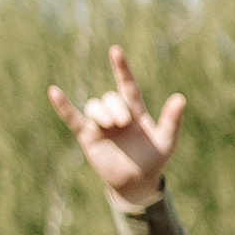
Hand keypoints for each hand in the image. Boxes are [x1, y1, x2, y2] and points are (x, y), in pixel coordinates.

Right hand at [47, 45, 182, 206]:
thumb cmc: (153, 160)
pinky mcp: (88, 135)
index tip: (115, 51)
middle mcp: (116, 114)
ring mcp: (101, 124)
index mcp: (135, 111)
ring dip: (102, 113)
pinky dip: (63, 106)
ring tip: (110, 125)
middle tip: (123, 123)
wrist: (137, 183)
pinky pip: (72, 117)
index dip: (122, 69)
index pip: (128, 86)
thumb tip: (181, 98)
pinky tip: (53, 92)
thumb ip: (172, 121)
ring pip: (94, 106)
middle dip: (116, 108)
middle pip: (111, 98)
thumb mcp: (166, 141)